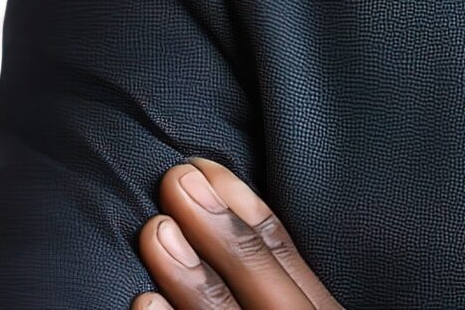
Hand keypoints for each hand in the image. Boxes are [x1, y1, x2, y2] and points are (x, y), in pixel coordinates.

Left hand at [131, 156, 347, 309]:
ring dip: (191, 274)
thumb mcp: (302, 296)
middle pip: (264, 279)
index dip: (246, 209)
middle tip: (178, 180)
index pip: (285, 254)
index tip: (207, 168)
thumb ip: (277, 272)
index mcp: (319, 309)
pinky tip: (144, 301)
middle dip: (222, 229)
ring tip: (156, 231)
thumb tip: (221, 209)